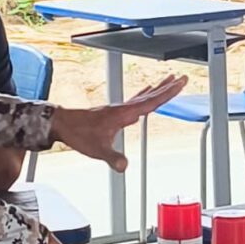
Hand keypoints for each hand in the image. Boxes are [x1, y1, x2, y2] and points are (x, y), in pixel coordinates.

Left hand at [49, 77, 185, 169]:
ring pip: (143, 96)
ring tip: (169, 82)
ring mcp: (118, 109)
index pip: (151, 102)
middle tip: (181, 78)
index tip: (179, 83)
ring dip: (157, 89)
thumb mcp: (97, 150)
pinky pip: (134, 101)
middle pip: (151, 95)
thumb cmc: (79, 134)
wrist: (63, 124)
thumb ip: (112, 157)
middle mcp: (123, 108)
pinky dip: (144, 96)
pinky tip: (145, 94)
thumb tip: (124, 166)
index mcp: (123, 114)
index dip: (167, 93)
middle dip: (167, 87)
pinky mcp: (113, 111)